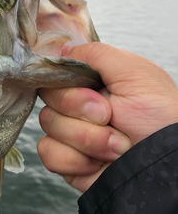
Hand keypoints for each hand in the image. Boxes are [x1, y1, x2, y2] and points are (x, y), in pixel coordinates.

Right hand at [37, 42, 177, 192]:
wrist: (167, 164)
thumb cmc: (161, 115)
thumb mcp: (135, 72)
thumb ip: (96, 54)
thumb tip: (63, 49)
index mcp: (93, 84)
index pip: (56, 75)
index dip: (67, 85)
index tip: (92, 91)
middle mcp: (79, 108)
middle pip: (49, 101)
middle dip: (81, 111)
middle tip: (110, 117)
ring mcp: (72, 135)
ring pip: (48, 127)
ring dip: (86, 138)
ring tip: (117, 145)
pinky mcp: (69, 162)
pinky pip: (49, 155)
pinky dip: (74, 160)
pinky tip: (97, 163)